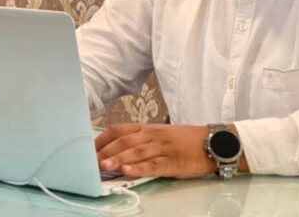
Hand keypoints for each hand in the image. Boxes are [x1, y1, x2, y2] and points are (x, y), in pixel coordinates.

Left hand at [95, 123, 217, 178]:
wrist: (211, 142)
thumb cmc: (183, 140)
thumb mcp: (159, 134)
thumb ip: (139, 140)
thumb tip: (116, 149)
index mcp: (146, 128)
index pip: (118, 130)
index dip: (101, 139)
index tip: (88, 149)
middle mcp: (151, 136)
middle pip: (124, 141)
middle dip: (106, 151)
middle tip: (89, 160)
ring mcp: (161, 148)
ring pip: (136, 153)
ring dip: (118, 159)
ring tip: (103, 166)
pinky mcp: (171, 162)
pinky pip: (153, 165)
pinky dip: (139, 168)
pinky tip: (128, 171)